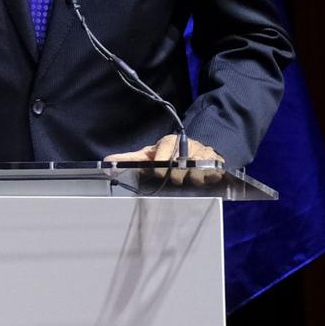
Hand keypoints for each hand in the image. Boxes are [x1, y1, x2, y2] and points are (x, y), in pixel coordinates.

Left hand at [104, 135, 224, 186]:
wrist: (196, 149)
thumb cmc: (167, 154)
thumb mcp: (149, 155)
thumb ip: (129, 160)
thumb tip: (106, 163)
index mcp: (169, 142)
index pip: (163, 158)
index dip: (160, 168)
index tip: (158, 174)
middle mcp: (187, 147)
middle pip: (179, 170)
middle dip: (174, 179)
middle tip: (172, 180)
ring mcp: (204, 155)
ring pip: (196, 176)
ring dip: (190, 182)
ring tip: (186, 181)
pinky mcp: (218, 165)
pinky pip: (212, 178)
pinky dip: (207, 182)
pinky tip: (202, 181)